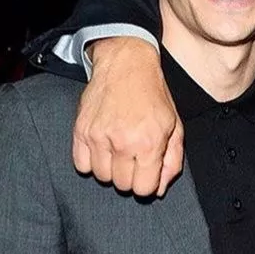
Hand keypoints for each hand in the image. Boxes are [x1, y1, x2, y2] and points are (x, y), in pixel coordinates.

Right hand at [73, 37, 182, 195]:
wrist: (126, 64)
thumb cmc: (153, 96)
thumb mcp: (174, 126)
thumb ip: (172, 161)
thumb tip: (160, 189)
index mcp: (149, 143)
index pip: (143, 189)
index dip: (147, 184)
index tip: (147, 171)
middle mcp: (123, 142)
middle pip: (122, 185)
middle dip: (130, 176)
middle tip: (133, 157)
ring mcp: (99, 136)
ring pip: (102, 177)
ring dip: (111, 169)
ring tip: (118, 151)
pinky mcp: (81, 130)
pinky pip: (81, 165)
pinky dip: (91, 162)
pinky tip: (102, 149)